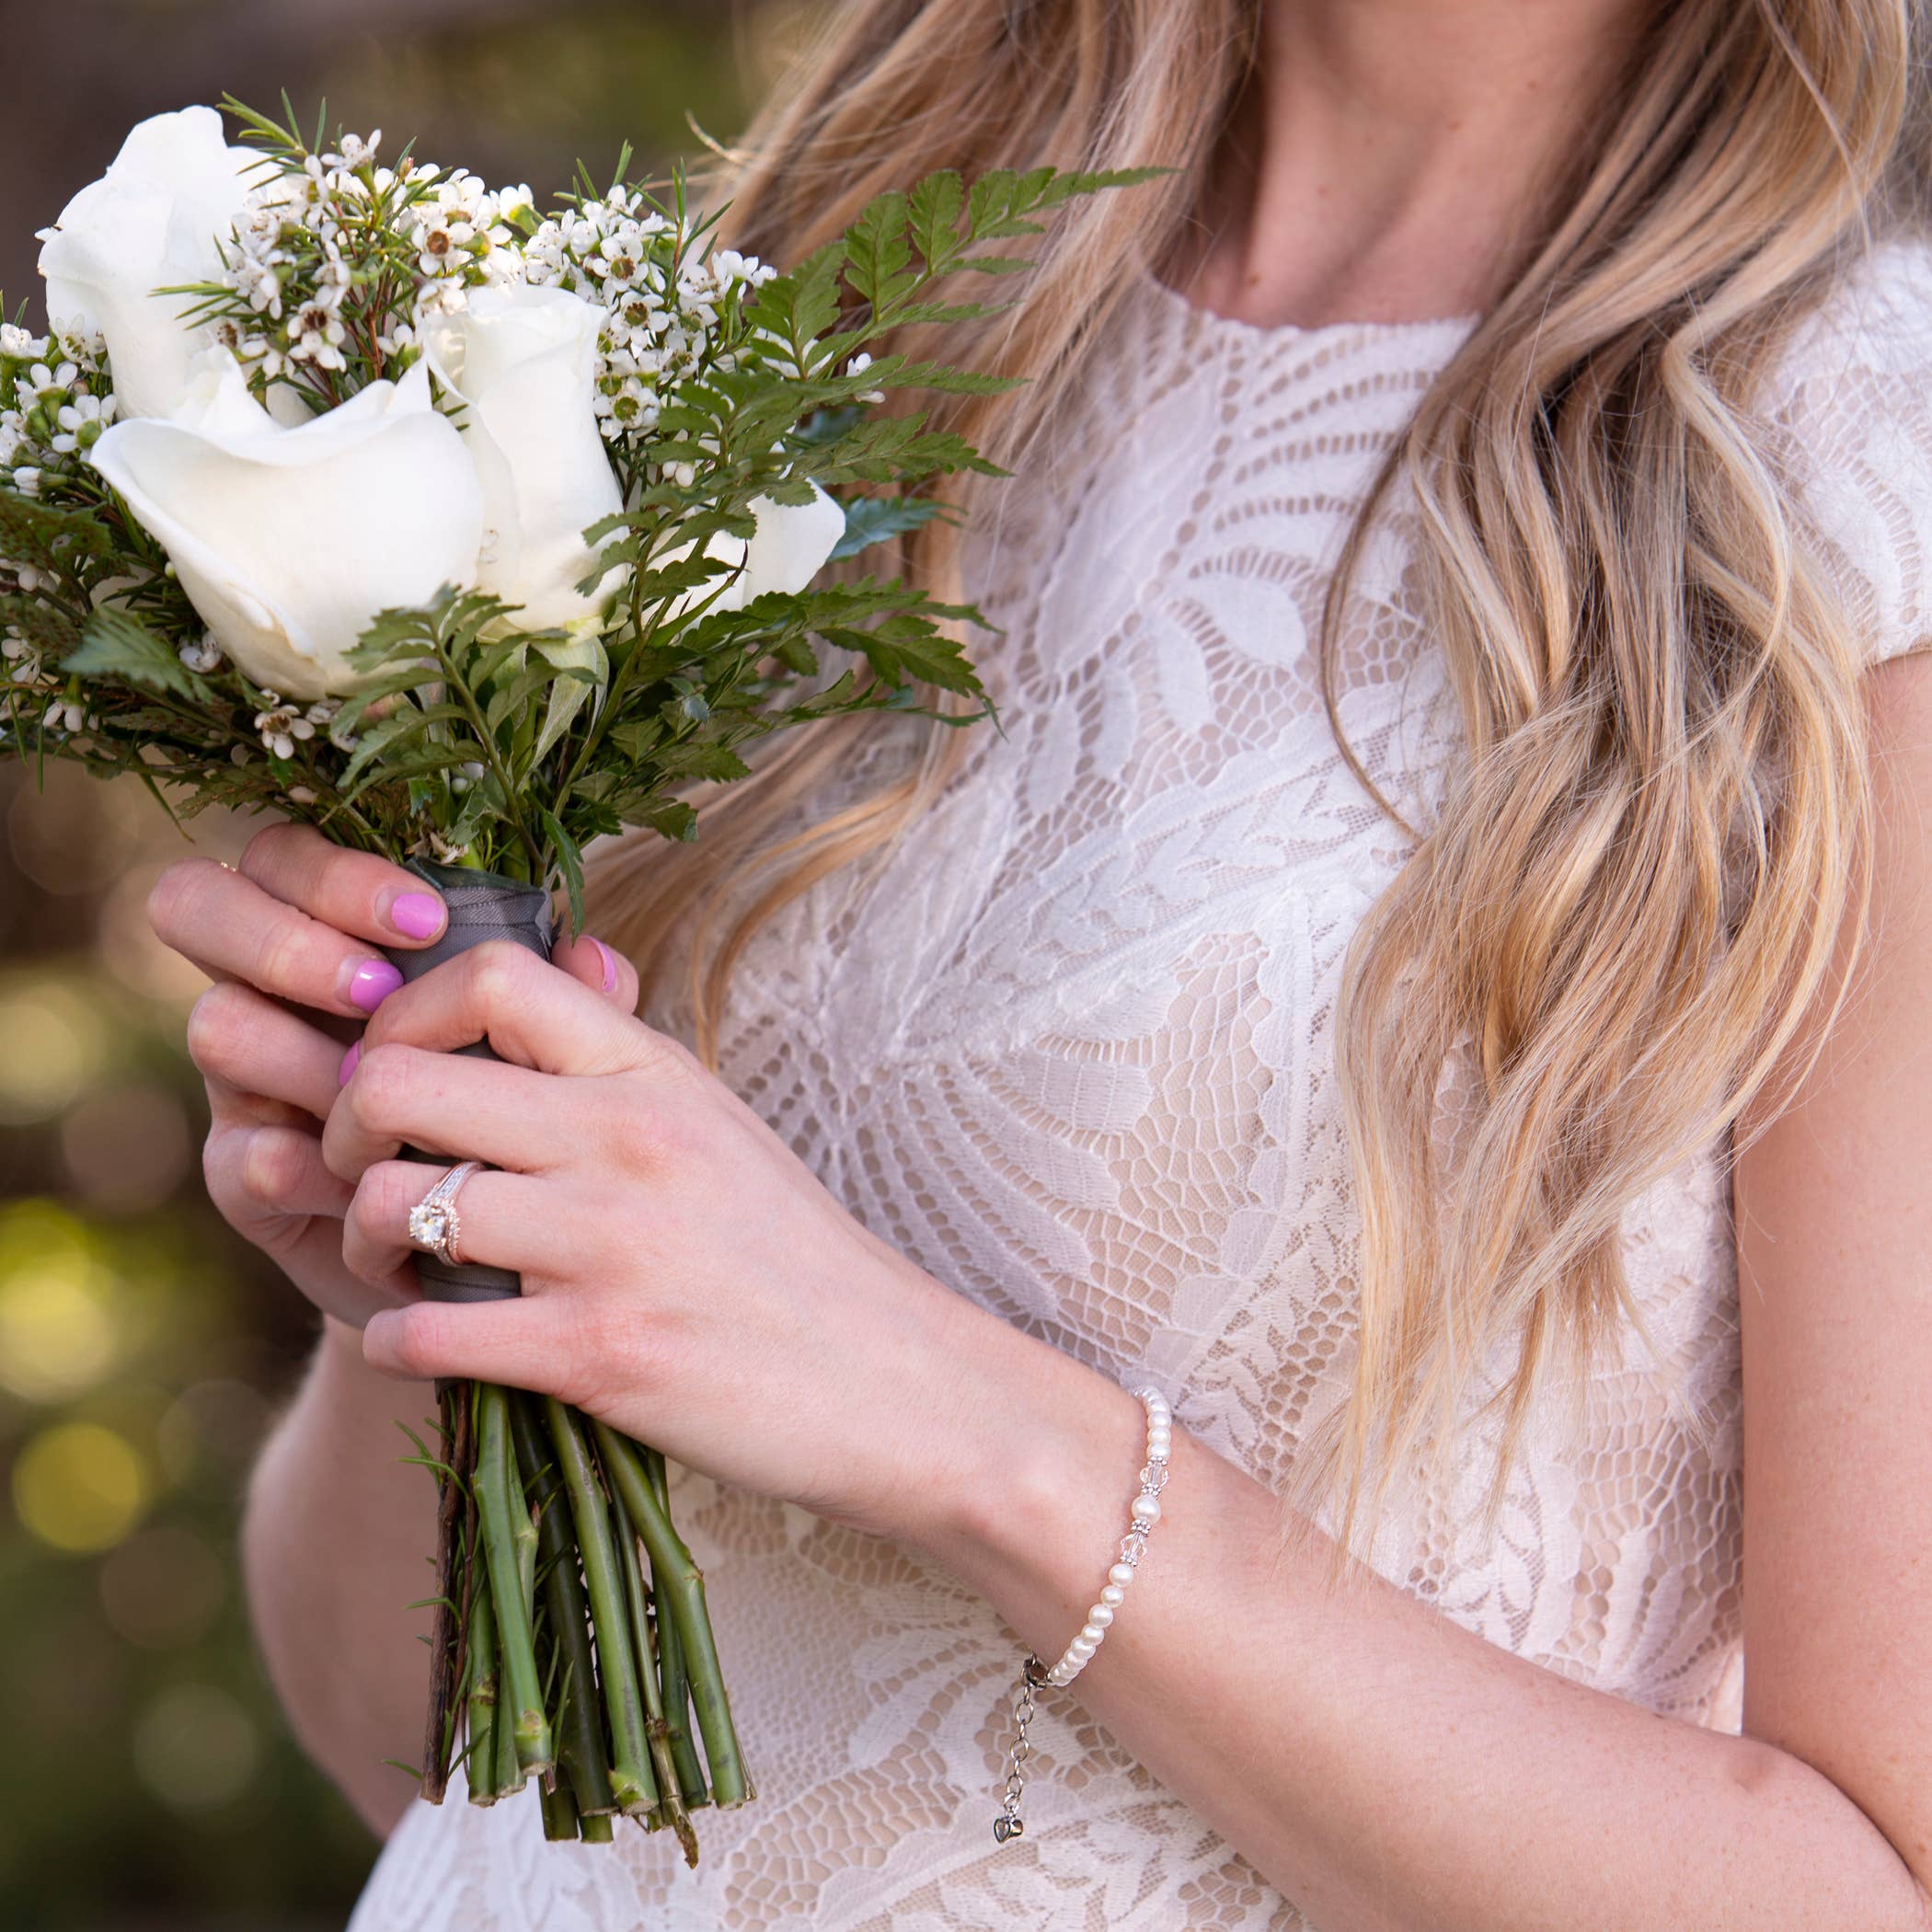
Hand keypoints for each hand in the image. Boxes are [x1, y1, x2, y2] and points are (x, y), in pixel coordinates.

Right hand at [148, 824, 632, 1330]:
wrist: (496, 1249)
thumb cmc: (521, 1118)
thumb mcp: (552, 1048)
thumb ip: (569, 995)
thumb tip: (593, 954)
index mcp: (338, 937)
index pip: (285, 857)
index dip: (334, 873)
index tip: (426, 919)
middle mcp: (274, 994)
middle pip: (195, 904)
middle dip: (285, 940)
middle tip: (374, 990)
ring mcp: (247, 1082)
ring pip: (218, 1024)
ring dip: (304, 1055)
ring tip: (380, 1092)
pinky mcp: (244, 1178)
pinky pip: (240, 1154)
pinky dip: (304, 1162)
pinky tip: (362, 1180)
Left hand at [329, 932, 1065, 1546]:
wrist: (892, 1382)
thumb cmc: (792, 1255)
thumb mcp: (718, 1122)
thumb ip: (625, 1054)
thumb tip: (567, 959)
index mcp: (653, 1072)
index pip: (489, 974)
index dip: (403, 1010)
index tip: (396, 1066)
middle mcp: (625, 1138)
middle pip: (397, 1080)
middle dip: (343, 1129)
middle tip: (365, 1172)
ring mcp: (609, 1245)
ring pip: (395, 1205)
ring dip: (366, 1246)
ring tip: (403, 1268)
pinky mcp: (597, 1353)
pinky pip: (422, 1331)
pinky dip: (399, 1342)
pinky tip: (435, 1344)